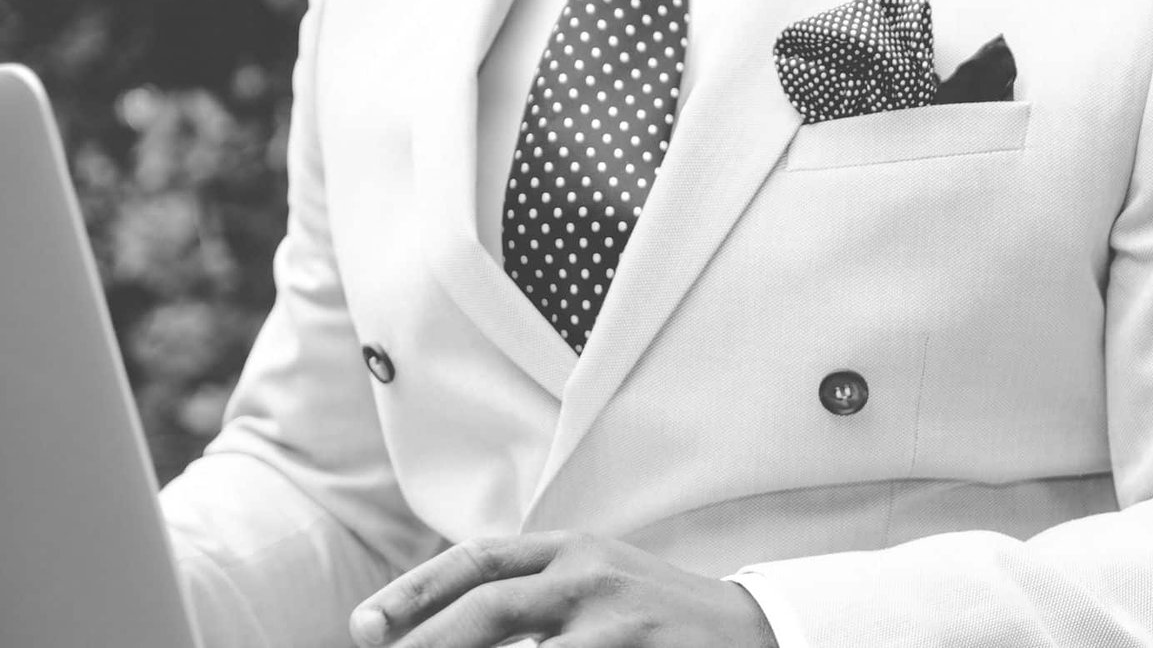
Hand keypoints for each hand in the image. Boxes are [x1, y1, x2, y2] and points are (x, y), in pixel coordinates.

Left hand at [348, 530, 779, 647]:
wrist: (754, 631)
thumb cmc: (657, 613)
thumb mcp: (598, 579)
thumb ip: (534, 590)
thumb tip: (439, 622)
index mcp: (574, 549)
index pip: (479, 560)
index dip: (415, 591)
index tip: (363, 627)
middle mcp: (591, 577)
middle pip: (488, 606)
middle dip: (426, 641)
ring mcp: (617, 624)